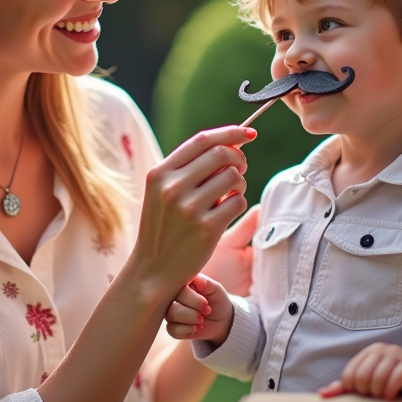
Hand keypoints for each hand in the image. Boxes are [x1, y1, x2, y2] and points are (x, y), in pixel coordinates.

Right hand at [127, 126, 254, 302]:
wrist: (153, 269)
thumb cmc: (163, 226)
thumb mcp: (162, 192)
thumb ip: (189, 168)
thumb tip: (231, 143)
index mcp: (159, 174)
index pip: (201, 141)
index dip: (229, 133)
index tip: (248, 132)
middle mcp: (172, 188)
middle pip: (222, 154)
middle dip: (239, 157)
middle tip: (241, 167)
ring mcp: (189, 209)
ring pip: (234, 177)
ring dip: (240, 183)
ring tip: (230, 194)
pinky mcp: (207, 229)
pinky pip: (238, 203)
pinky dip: (239, 204)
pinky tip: (227, 212)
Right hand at [165, 274, 233, 345]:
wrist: (221, 319)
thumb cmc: (216, 300)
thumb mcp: (216, 290)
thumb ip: (207, 283)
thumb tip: (197, 280)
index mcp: (181, 284)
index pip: (179, 291)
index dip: (194, 300)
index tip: (206, 303)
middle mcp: (172, 297)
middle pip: (173, 306)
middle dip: (193, 313)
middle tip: (206, 311)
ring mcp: (170, 311)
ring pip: (171, 317)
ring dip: (191, 320)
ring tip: (201, 320)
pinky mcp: (172, 327)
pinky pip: (172, 330)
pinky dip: (187, 331)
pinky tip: (196, 328)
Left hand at [319, 343, 401, 400]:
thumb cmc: (389, 380)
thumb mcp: (367, 382)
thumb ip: (346, 387)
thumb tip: (323, 394)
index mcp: (367, 352)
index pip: (350, 375)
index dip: (353, 390)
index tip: (363, 394)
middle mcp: (381, 349)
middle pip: (362, 377)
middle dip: (366, 392)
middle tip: (374, 396)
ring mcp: (396, 355)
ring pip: (378, 379)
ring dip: (379, 393)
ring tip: (383, 396)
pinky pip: (395, 379)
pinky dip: (390, 392)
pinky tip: (391, 397)